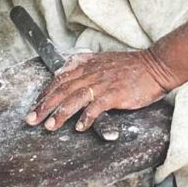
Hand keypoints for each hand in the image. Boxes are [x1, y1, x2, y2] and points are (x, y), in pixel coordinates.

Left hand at [24, 49, 178, 131]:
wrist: (156, 65)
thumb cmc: (133, 65)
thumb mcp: (104, 58)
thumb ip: (85, 62)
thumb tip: (66, 67)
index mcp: (88, 65)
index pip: (60, 78)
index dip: (45, 92)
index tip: (35, 105)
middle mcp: (92, 73)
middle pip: (62, 89)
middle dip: (44, 105)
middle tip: (32, 119)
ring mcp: (103, 84)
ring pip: (74, 98)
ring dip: (60, 113)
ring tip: (49, 126)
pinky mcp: (115, 94)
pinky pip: (96, 107)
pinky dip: (86, 118)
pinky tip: (79, 127)